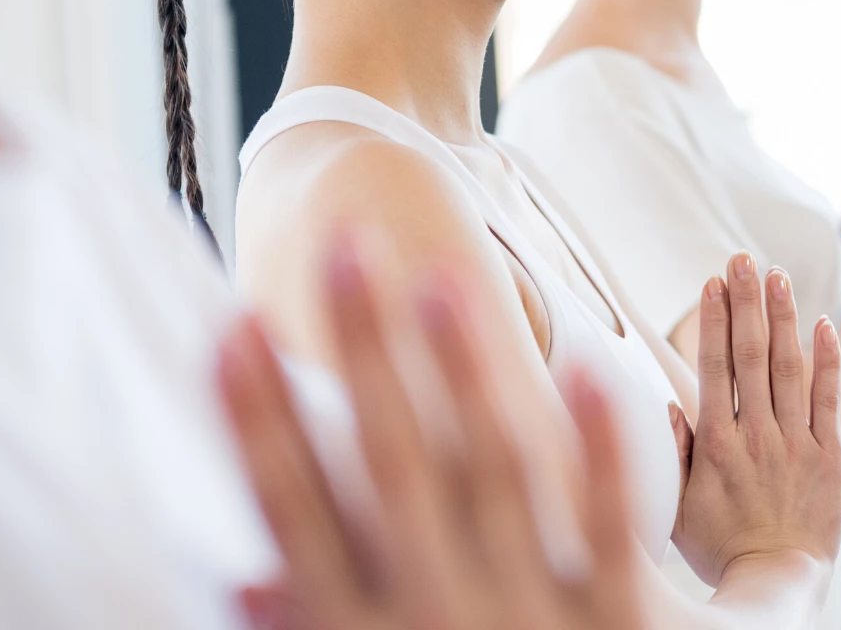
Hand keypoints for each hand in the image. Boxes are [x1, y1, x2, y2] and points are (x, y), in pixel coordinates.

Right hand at [219, 242, 647, 629]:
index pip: (297, 516)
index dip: (262, 423)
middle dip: (364, 358)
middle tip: (344, 248)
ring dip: (465, 376)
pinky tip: (592, 361)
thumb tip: (241, 576)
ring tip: (442, 276)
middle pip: (391, 471)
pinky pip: (610, 531)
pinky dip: (601, 449)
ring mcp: (529, 626)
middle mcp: (436, 623)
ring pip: (492, 477)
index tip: (230, 331)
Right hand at [671, 253, 840, 586]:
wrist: (777, 582)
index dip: (712, 321)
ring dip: (783, 317)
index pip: (713, 368)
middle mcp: (756, 437)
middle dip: (745, 302)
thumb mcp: (676, 508)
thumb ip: (672, 454)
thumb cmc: (720, 549)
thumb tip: (669, 405)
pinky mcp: (830, 457)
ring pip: (790, 368)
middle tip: (743, 259)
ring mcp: (796, 444)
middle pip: (751, 355)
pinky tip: (823, 324)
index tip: (711, 282)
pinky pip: (829, 399)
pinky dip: (827, 360)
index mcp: (715, 446)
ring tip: (778, 275)